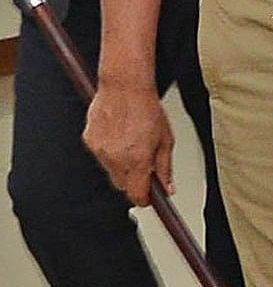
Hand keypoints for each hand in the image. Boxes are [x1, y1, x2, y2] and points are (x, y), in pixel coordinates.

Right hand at [84, 80, 174, 205]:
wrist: (124, 87)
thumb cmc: (147, 109)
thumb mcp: (166, 140)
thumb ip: (165, 167)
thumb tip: (167, 187)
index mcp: (137, 160)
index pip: (136, 195)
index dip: (144, 199)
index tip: (149, 198)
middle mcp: (115, 158)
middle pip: (122, 185)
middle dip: (133, 180)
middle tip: (144, 166)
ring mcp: (99, 150)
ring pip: (110, 171)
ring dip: (121, 165)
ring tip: (131, 143)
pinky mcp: (89, 140)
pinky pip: (100, 155)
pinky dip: (109, 152)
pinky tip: (118, 136)